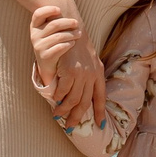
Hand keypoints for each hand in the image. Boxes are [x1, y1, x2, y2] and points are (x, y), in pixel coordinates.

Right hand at [29, 5, 103, 126]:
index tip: (99, 125)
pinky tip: (54, 100)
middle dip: (77, 117)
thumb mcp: (92, 60)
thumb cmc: (80, 45)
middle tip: (70, 127)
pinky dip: (58, 97)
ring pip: (73, 99)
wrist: (73, 29)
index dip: (100, 112)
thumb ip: (92, 75)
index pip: (100, 97)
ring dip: (65, 110)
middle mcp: (92, 76)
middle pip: (85, 103)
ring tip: (58, 116)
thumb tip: (89, 89)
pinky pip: (63, 90)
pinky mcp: (69, 71)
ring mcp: (81, 74)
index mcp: (99, 74)